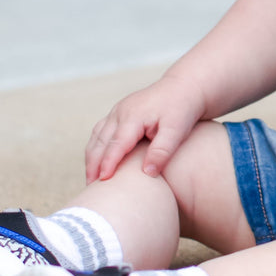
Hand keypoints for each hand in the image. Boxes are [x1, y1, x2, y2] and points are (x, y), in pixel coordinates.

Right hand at [85, 74, 206, 182]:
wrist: (184, 86)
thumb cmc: (182, 108)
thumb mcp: (177, 130)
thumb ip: (162, 150)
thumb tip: (148, 173)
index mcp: (133, 116)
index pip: (116, 144)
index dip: (108, 164)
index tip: (102, 182)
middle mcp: (120, 112)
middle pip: (100, 142)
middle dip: (93, 165)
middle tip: (91, 189)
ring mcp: (117, 111)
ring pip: (97, 137)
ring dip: (92, 158)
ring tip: (92, 180)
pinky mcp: (119, 113)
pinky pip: (101, 132)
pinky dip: (96, 148)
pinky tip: (98, 163)